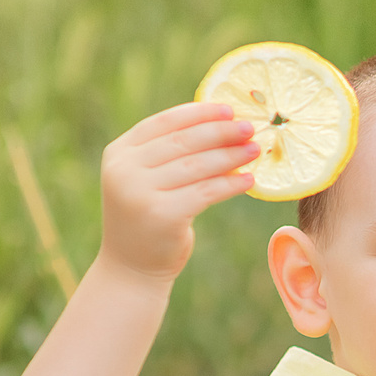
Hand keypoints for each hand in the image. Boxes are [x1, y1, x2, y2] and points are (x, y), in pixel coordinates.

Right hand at [97, 102, 257, 280]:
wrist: (132, 266)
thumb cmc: (148, 216)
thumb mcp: (148, 179)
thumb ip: (168, 153)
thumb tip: (220, 123)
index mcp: (119, 152)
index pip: (163, 123)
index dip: (199, 113)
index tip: (229, 109)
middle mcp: (125, 169)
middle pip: (183, 141)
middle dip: (221, 132)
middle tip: (251, 127)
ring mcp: (140, 192)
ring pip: (197, 166)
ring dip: (231, 155)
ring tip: (256, 150)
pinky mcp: (162, 215)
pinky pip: (206, 192)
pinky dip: (230, 184)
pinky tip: (249, 180)